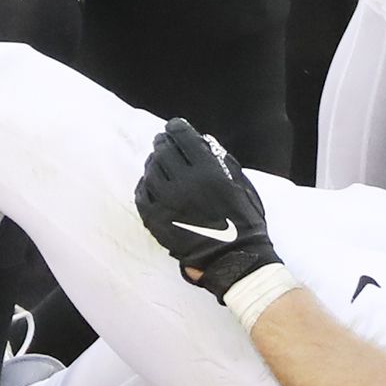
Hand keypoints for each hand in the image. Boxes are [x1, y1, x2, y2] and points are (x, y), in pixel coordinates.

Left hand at [134, 118, 279, 298]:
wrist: (234, 258)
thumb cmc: (244, 221)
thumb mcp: (242, 183)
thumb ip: (222, 160)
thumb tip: (202, 142)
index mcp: (208, 170)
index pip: (183, 137)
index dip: (176, 128)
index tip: (174, 127)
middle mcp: (185, 183)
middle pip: (163, 150)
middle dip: (163, 142)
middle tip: (163, 141)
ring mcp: (167, 203)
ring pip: (150, 171)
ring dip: (152, 162)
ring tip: (156, 161)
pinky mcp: (155, 221)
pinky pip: (141, 195)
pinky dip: (144, 185)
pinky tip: (149, 183)